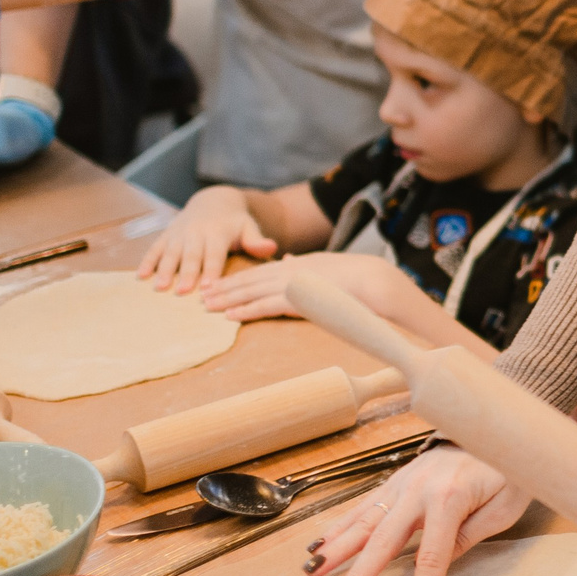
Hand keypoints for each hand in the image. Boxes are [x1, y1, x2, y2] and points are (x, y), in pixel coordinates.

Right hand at [139, 187, 276, 293]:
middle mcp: (196, 233)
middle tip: (182, 292)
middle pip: (191, 256)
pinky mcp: (167, 234)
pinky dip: (147, 261)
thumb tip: (272, 248)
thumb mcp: (248, 227)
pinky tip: (140, 276)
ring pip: (171, 253)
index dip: (212, 271)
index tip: (209, 287)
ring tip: (159, 287)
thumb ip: (257, 240)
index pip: (215, 255)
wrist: (213, 199)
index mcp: (218, 233)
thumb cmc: (235, 222)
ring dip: (164, 270)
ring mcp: (179, 233)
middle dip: (186, 274)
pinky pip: (155, 248)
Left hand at [199, 252, 404, 321]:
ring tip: (207, 306)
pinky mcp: (298, 300)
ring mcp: (293, 284)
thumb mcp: (326, 265)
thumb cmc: (357, 279)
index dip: (237, 278)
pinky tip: (230, 316)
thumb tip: (286, 259)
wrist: (374, 282)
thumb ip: (303, 263)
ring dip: (228, 299)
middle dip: (224, 287)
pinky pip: (266, 306)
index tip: (218, 283)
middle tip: (201, 295)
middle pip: (249, 279)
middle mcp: (290, 270)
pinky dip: (246, 310)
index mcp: (297, 264)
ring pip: (252, 291)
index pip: (260, 272)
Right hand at [305, 445, 529, 575]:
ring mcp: (405, 481)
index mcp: (449, 500)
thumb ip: (470, 535)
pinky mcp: (399, 477)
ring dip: (336, 546)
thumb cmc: (509, 471)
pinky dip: (340, 524)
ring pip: (365, 519)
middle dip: (357, 575)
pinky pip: (366, 504)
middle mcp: (419, 489)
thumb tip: (440, 563)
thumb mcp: (504, 507)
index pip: (431, 558)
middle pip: (384, 540)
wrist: (498, 427)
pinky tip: (319, 542)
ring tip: (310, 571)